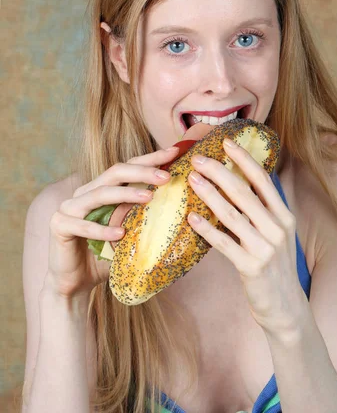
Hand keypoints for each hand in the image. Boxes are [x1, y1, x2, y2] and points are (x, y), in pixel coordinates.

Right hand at [46, 147, 178, 298]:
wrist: (75, 284)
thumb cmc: (104, 256)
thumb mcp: (128, 233)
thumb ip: (141, 217)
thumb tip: (177, 204)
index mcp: (100, 189)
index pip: (127, 167)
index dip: (150, 158)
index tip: (174, 153)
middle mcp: (84, 193)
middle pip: (114, 173)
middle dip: (142, 172)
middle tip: (165, 177)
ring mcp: (69, 207)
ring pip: (100, 194)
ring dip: (126, 194)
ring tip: (149, 197)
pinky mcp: (59, 226)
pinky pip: (83, 226)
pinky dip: (102, 230)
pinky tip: (120, 234)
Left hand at [186, 139, 306, 337]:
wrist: (285, 306)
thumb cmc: (275, 265)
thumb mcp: (276, 234)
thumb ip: (262, 210)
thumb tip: (236, 183)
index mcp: (284, 215)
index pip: (262, 179)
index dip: (243, 159)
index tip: (226, 142)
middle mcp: (277, 228)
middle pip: (244, 192)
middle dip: (219, 171)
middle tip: (198, 159)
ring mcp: (265, 247)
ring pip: (231, 214)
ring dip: (209, 194)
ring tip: (192, 180)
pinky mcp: (251, 267)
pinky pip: (224, 243)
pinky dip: (206, 229)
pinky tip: (191, 218)